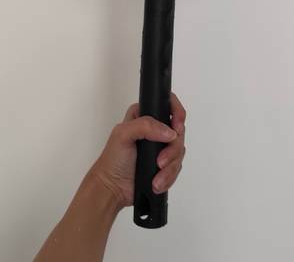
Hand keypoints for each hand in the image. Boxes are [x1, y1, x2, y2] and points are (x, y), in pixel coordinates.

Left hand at [88, 93, 186, 208]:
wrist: (114, 187)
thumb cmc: (113, 160)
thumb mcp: (123, 134)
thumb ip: (145, 126)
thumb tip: (169, 132)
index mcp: (144, 116)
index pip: (169, 105)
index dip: (178, 114)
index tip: (177, 127)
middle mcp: (155, 130)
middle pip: (179, 132)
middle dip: (172, 150)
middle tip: (160, 161)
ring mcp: (161, 147)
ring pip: (179, 151)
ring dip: (170, 167)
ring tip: (156, 176)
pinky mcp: (165, 164)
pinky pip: (177, 167)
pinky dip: (169, 176)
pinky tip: (157, 181)